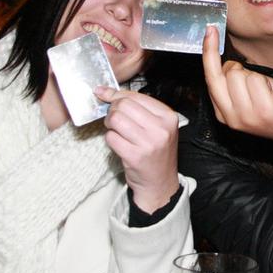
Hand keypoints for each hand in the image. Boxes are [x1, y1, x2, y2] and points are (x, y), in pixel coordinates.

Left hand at [95, 86, 179, 213]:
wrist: (160, 182)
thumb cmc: (156, 152)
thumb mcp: (156, 126)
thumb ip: (136, 108)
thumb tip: (105, 91)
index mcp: (168, 117)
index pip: (135, 96)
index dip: (116, 94)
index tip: (104, 94)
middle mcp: (161, 129)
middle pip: (123, 105)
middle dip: (112, 110)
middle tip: (113, 119)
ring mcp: (148, 143)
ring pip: (115, 119)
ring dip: (109, 124)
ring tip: (115, 130)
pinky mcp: (134, 156)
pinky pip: (111, 138)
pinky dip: (110, 139)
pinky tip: (118, 143)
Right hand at [202, 26, 272, 155]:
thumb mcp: (250, 93)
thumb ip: (234, 81)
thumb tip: (224, 63)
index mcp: (223, 114)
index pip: (210, 77)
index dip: (209, 52)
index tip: (210, 30)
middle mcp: (232, 118)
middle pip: (225, 74)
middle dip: (242, 70)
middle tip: (259, 85)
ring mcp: (247, 117)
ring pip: (240, 74)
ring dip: (258, 77)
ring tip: (268, 93)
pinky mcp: (264, 111)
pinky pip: (257, 79)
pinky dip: (268, 82)